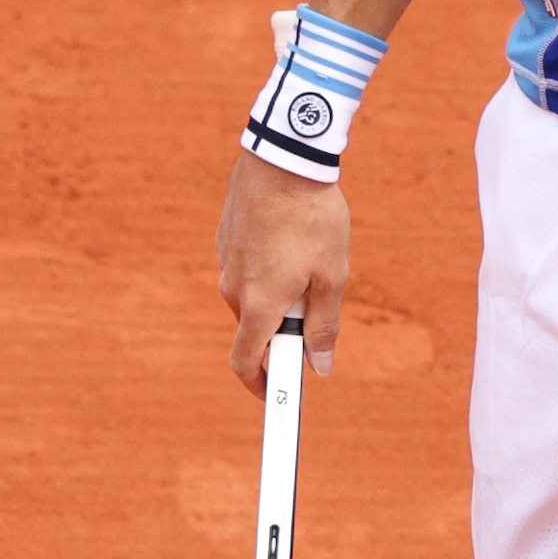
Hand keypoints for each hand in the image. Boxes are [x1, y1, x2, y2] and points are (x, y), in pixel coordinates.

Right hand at [214, 154, 347, 387]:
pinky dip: (267, 267)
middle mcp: (233, 288)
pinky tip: (291, 239)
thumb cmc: (313, 218)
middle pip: (254, 328)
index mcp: (259, 305)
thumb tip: (320, 366)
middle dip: (283, 329)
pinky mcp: (225, 239)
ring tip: (310, 258)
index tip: (277, 399)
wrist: (283, 160)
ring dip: (277, 293)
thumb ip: (324, 326)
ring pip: (251, 295)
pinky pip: (247, 267)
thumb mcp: (332, 276)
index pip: (246, 363)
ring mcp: (226, 262)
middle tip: (317, 305)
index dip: (261, 387)